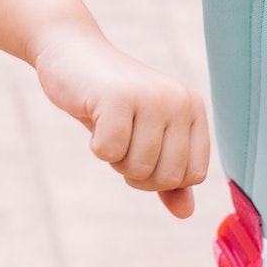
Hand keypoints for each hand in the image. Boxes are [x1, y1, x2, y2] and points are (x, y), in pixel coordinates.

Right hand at [32, 27, 209, 216]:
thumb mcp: (144, 136)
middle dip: (136, 172)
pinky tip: (94, 119)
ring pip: (140, 169)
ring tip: (108, 127)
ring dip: (115, 159)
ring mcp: (151, 97)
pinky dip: (96, 147)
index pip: (194, 175)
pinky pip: (110, 153)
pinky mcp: (118, 97)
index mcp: (193, 108)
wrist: (72, 53)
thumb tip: (185, 213)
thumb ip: (167, 172)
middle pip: (168, 177)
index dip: (162, 178)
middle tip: (120, 140)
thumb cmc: (110, 100)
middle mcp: (179, 100)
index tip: (142, 153)